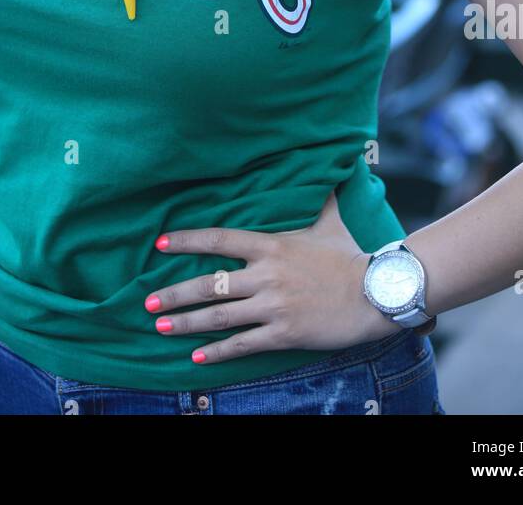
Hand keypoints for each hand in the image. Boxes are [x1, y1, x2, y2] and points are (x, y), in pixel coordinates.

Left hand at [144, 190, 395, 365]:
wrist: (374, 293)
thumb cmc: (350, 256)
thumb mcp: (330, 222)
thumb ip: (321, 197)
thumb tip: (331, 165)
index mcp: (271, 244)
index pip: (219, 238)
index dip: (188, 241)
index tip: (161, 244)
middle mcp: (266, 274)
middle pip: (210, 284)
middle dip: (175, 293)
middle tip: (147, 300)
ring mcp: (273, 305)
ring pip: (219, 315)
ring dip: (186, 323)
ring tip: (159, 327)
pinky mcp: (284, 333)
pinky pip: (242, 343)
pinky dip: (217, 352)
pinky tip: (196, 357)